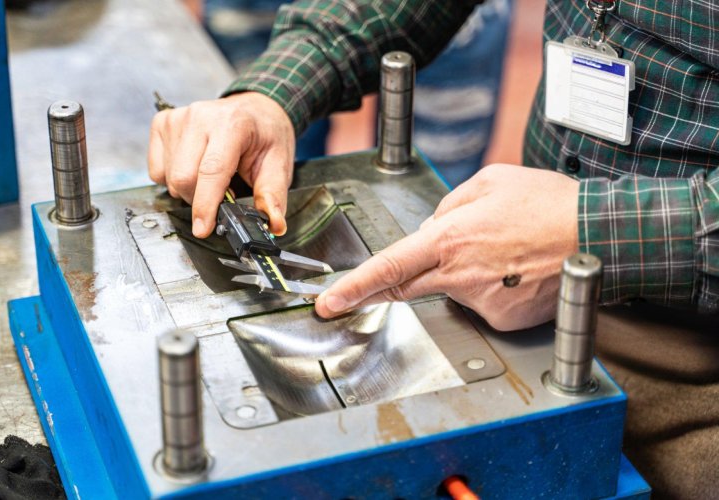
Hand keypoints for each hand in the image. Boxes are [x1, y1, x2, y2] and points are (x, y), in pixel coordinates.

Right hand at [148, 92, 295, 236]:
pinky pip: (157, 170)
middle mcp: (201, 116)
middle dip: (199, 200)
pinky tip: (193, 168)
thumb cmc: (265, 135)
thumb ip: (273, 195)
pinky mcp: (163, 123)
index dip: (205, 205)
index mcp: (233, 124)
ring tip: (209, 179)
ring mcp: (178, 118)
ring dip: (187, 190)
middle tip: (220, 196)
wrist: (254, 108)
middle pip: (184, 177)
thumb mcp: (278, 163)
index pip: (212, 170)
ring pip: (169, 177)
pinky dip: (172, 179)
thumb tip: (275, 224)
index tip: (203, 228)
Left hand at [315, 164, 579, 330]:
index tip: (328, 303)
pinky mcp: (505, 321)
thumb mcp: (488, 181)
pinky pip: (484, 305)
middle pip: (407, 288)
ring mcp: (483, 303)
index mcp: (448, 239)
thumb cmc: (548, 203)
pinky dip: (492, 290)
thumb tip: (431, 227)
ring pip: (452, 291)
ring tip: (504, 253)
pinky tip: (517, 272)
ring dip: (463, 274)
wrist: (601, 235)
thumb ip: (448, 205)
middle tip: (408, 271)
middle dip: (392, 284)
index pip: (387, 268)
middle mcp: (459, 276)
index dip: (352, 288)